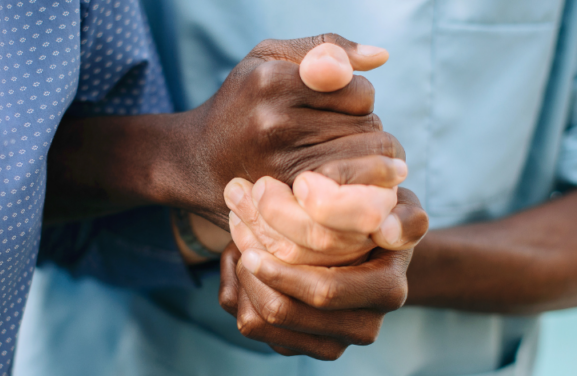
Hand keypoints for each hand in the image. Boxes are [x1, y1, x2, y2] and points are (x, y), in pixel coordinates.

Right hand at [168, 34, 401, 226]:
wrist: (194, 162)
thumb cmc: (241, 103)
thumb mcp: (269, 58)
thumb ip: (325, 47)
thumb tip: (382, 55)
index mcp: (272, 81)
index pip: (360, 91)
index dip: (358, 98)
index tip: (340, 105)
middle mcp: (274, 124)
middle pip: (368, 129)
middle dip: (366, 132)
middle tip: (341, 135)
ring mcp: (280, 167)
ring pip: (366, 164)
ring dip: (367, 163)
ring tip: (343, 157)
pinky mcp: (287, 203)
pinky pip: (353, 195)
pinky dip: (359, 190)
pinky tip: (346, 183)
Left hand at [220, 157, 427, 358]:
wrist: (368, 251)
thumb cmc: (377, 219)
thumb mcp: (400, 208)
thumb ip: (405, 217)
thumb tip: (390, 232)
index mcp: (386, 291)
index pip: (324, 292)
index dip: (282, 271)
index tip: (251, 244)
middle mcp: (362, 326)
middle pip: (284, 312)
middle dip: (251, 274)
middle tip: (236, 236)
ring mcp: (330, 342)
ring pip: (260, 324)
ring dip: (241, 282)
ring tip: (240, 246)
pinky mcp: (300, 347)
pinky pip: (252, 326)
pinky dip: (237, 293)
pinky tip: (242, 263)